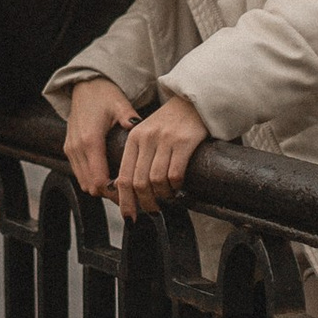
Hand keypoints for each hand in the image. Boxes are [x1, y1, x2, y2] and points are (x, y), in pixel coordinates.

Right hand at [60, 75, 137, 199]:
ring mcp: (70, 149)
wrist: (85, 86)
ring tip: (121, 187)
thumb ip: (129, 118)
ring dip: (100, 188)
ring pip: (83, 183)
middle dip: (110, 193)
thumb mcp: (120, 105)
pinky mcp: (68, 149)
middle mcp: (77, 148)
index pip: (99, 180)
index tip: (131, 192)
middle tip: (130, 192)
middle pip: (91, 186)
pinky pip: (79, 174)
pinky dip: (92, 180)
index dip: (114, 191)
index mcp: (90, 140)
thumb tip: (140, 128)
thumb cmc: (104, 95)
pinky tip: (108, 176)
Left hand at [112, 92, 209, 217]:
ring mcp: (166, 139)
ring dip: (163, 195)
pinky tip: (179, 186)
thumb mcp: (148, 134)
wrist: (194, 100)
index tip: (129, 217)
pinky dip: (176, 186)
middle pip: (139, 182)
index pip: (123, 176)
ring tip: (168, 196)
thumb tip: (131, 190)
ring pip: (156, 180)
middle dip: (145, 203)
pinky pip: (175, 173)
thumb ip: (139, 157)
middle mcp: (147, 138)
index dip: (125, 201)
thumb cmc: (171, 122)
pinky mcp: (185, 141)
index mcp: (133, 138)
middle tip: (153, 211)